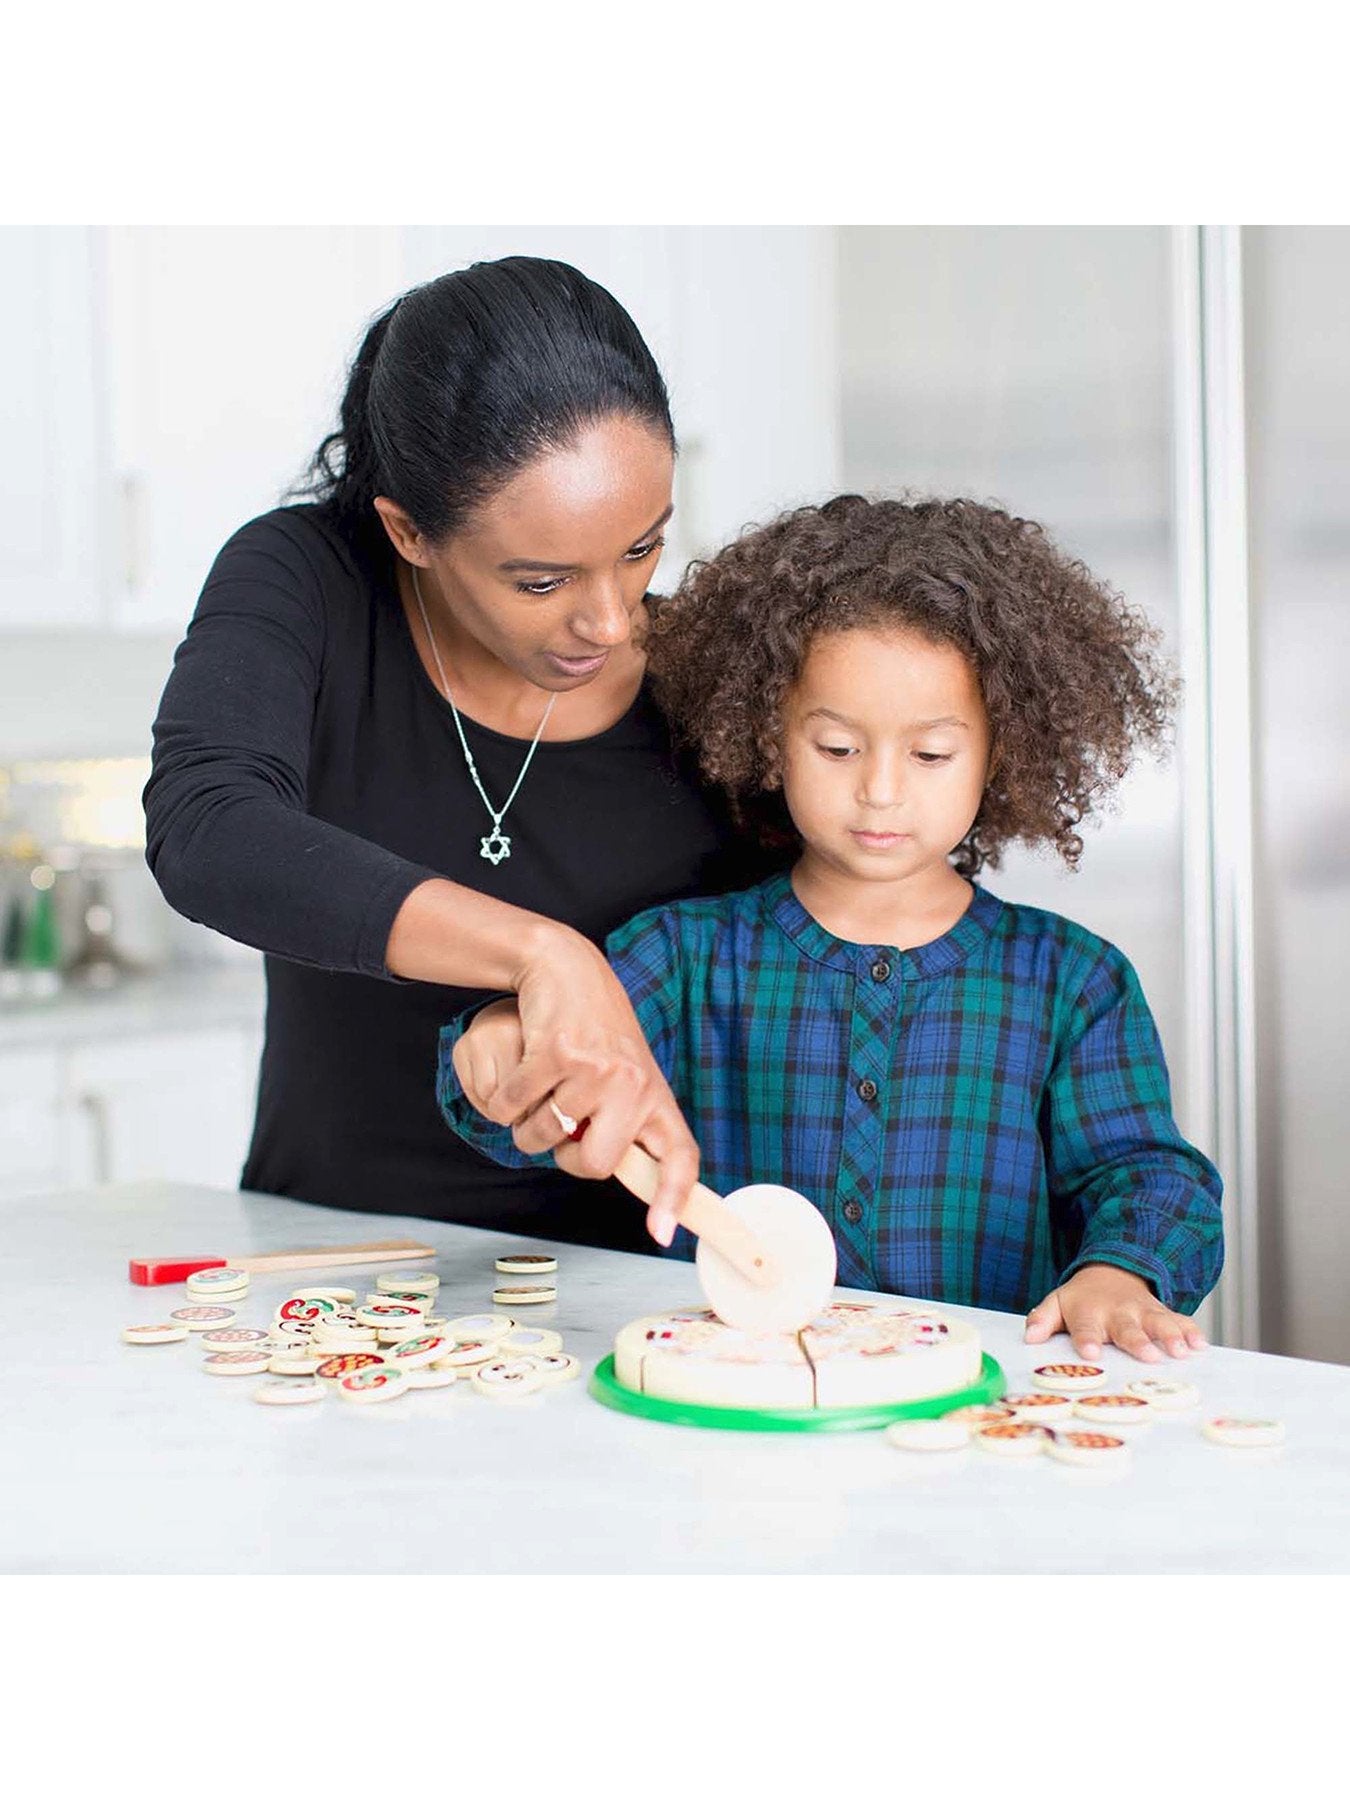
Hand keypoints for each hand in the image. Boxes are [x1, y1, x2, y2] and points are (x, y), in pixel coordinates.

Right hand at [457, 927, 698, 1246]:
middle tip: (562, 1125)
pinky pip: (514, 1107)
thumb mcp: (626, 1077)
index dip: (673, 1198)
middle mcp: (632, 1085)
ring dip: (528, 1121)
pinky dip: (508, 1099)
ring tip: (545, 1085)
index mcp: (654, 1096)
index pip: (678, 1155)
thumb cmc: (594, 1033)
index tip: (661, 1233)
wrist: (567, 970)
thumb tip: (621, 1180)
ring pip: (542, 1137)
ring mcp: (596, 1069)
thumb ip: (623, 1125)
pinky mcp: (556, 1053)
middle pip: (591, 1165)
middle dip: (563, 1156)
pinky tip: (525, 1069)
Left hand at [1024, 1264, 1207, 1362]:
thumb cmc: (1082, 1300)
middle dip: (1138, 1342)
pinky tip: (1201, 1345)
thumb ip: (1042, 1319)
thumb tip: (1029, 1337)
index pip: (1086, 1327)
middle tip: (1148, 1356)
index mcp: (1088, 1311)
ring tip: (1182, 1351)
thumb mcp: (1057, 1303)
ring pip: (1158, 1323)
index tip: (1090, 1354)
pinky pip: (1179, 1320)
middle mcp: (1118, 1312)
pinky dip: (1191, 1331)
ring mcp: (1143, 1311)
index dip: (1088, 1339)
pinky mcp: (1163, 1312)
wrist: (1112, 1271)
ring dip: (1171, 1336)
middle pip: (1128, 1328)